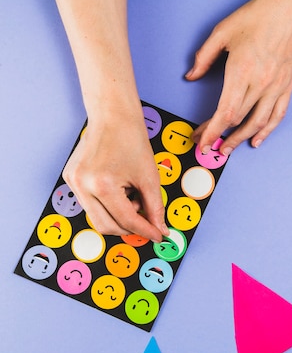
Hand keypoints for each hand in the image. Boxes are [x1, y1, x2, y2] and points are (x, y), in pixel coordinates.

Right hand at [62, 111, 167, 241]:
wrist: (113, 117)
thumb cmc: (132, 141)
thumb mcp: (150, 177)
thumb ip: (155, 207)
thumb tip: (160, 230)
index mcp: (102, 184)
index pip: (126, 220)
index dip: (145, 230)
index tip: (159, 235)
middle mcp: (82, 185)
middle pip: (107, 226)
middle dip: (130, 228)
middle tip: (148, 222)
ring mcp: (72, 182)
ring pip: (97, 218)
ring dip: (119, 216)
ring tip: (133, 196)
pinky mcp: (69, 179)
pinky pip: (90, 205)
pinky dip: (108, 206)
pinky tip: (120, 190)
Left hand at [186, 0, 291, 154]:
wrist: (291, 10)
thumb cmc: (259, 17)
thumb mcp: (222, 32)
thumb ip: (204, 57)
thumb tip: (192, 75)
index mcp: (242, 70)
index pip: (225, 112)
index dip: (213, 131)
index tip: (203, 141)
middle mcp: (260, 82)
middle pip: (238, 120)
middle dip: (220, 136)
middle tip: (209, 144)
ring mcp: (276, 87)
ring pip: (258, 123)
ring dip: (241, 139)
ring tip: (228, 149)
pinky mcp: (288, 87)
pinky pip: (277, 116)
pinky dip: (267, 132)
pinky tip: (256, 140)